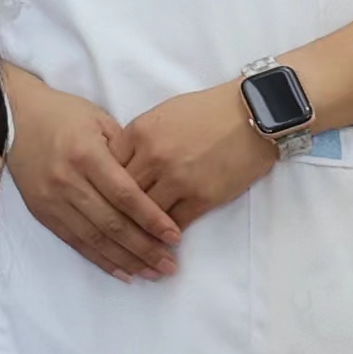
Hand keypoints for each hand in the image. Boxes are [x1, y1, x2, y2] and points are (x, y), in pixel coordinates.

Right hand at [2, 71, 186, 278]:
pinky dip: (101, 259)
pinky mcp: (42, 212)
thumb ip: (126, 152)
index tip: (174, 237)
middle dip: (145, 248)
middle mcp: (68, 180)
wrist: (14, 117)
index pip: (125, 195)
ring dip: (127, 260)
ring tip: (153, 273)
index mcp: (86, 154)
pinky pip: (75, 242)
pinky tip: (124, 272)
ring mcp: (52, 200)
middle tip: (170, 265)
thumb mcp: (100, 120)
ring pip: (95, 238)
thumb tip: (154, 186)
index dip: (151, 219)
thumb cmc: (64, 114)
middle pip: (112, 223)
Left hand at [112, 79, 292, 231]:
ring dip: (139, 230)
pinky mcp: (202, 198)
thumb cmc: (207, 110)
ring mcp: (178, 180)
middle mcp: (154, 157)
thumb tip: (120, 163)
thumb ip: (138, 138)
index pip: (107, 167)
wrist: (253, 115)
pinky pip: (175, 224)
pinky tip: (161, 242)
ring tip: (133, 244)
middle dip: (114, 212)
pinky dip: (166, 235)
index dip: (101, 184)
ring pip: (146, 215)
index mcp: (140, 132)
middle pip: (121, 194)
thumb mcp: (163, 114)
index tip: (99, 198)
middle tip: (108, 229)